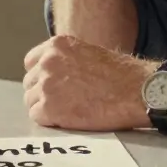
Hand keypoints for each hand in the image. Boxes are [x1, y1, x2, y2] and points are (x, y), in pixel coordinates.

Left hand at [22, 35, 154, 130]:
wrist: (136, 91)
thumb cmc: (120, 75)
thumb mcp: (88, 53)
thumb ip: (66, 60)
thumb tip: (53, 75)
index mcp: (56, 45)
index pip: (31, 62)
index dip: (41, 76)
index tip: (52, 86)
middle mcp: (47, 62)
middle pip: (29, 83)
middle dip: (42, 94)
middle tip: (62, 102)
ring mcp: (47, 84)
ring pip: (31, 101)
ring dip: (46, 108)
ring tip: (68, 111)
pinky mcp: (50, 107)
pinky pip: (37, 117)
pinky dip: (50, 121)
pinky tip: (68, 119)